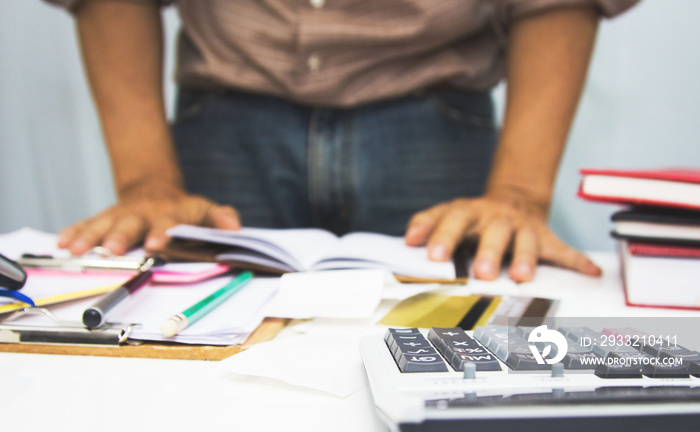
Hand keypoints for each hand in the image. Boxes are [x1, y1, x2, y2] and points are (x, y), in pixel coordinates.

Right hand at [58, 183, 240, 255]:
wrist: (155, 190)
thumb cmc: (184, 210)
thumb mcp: (205, 210)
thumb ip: (221, 218)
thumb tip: (235, 229)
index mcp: (170, 213)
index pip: (168, 222)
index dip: (162, 232)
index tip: (156, 243)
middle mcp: (143, 213)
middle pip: (130, 223)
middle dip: (119, 235)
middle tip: (110, 249)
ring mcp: (121, 215)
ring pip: (103, 223)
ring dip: (89, 236)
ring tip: (75, 249)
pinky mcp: (104, 219)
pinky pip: (87, 224)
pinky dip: (74, 232)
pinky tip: (62, 243)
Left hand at [404, 188, 600, 281]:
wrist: (512, 200)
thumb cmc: (474, 216)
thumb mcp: (448, 214)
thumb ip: (427, 224)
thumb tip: (408, 240)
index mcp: (470, 212)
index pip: (454, 220)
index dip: (444, 236)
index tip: (434, 256)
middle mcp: (498, 218)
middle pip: (495, 233)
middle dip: (490, 252)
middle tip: (483, 273)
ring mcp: (524, 227)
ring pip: (526, 241)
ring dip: (526, 258)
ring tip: (523, 277)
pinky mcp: (546, 237)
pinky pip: (563, 249)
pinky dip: (578, 261)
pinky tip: (591, 271)